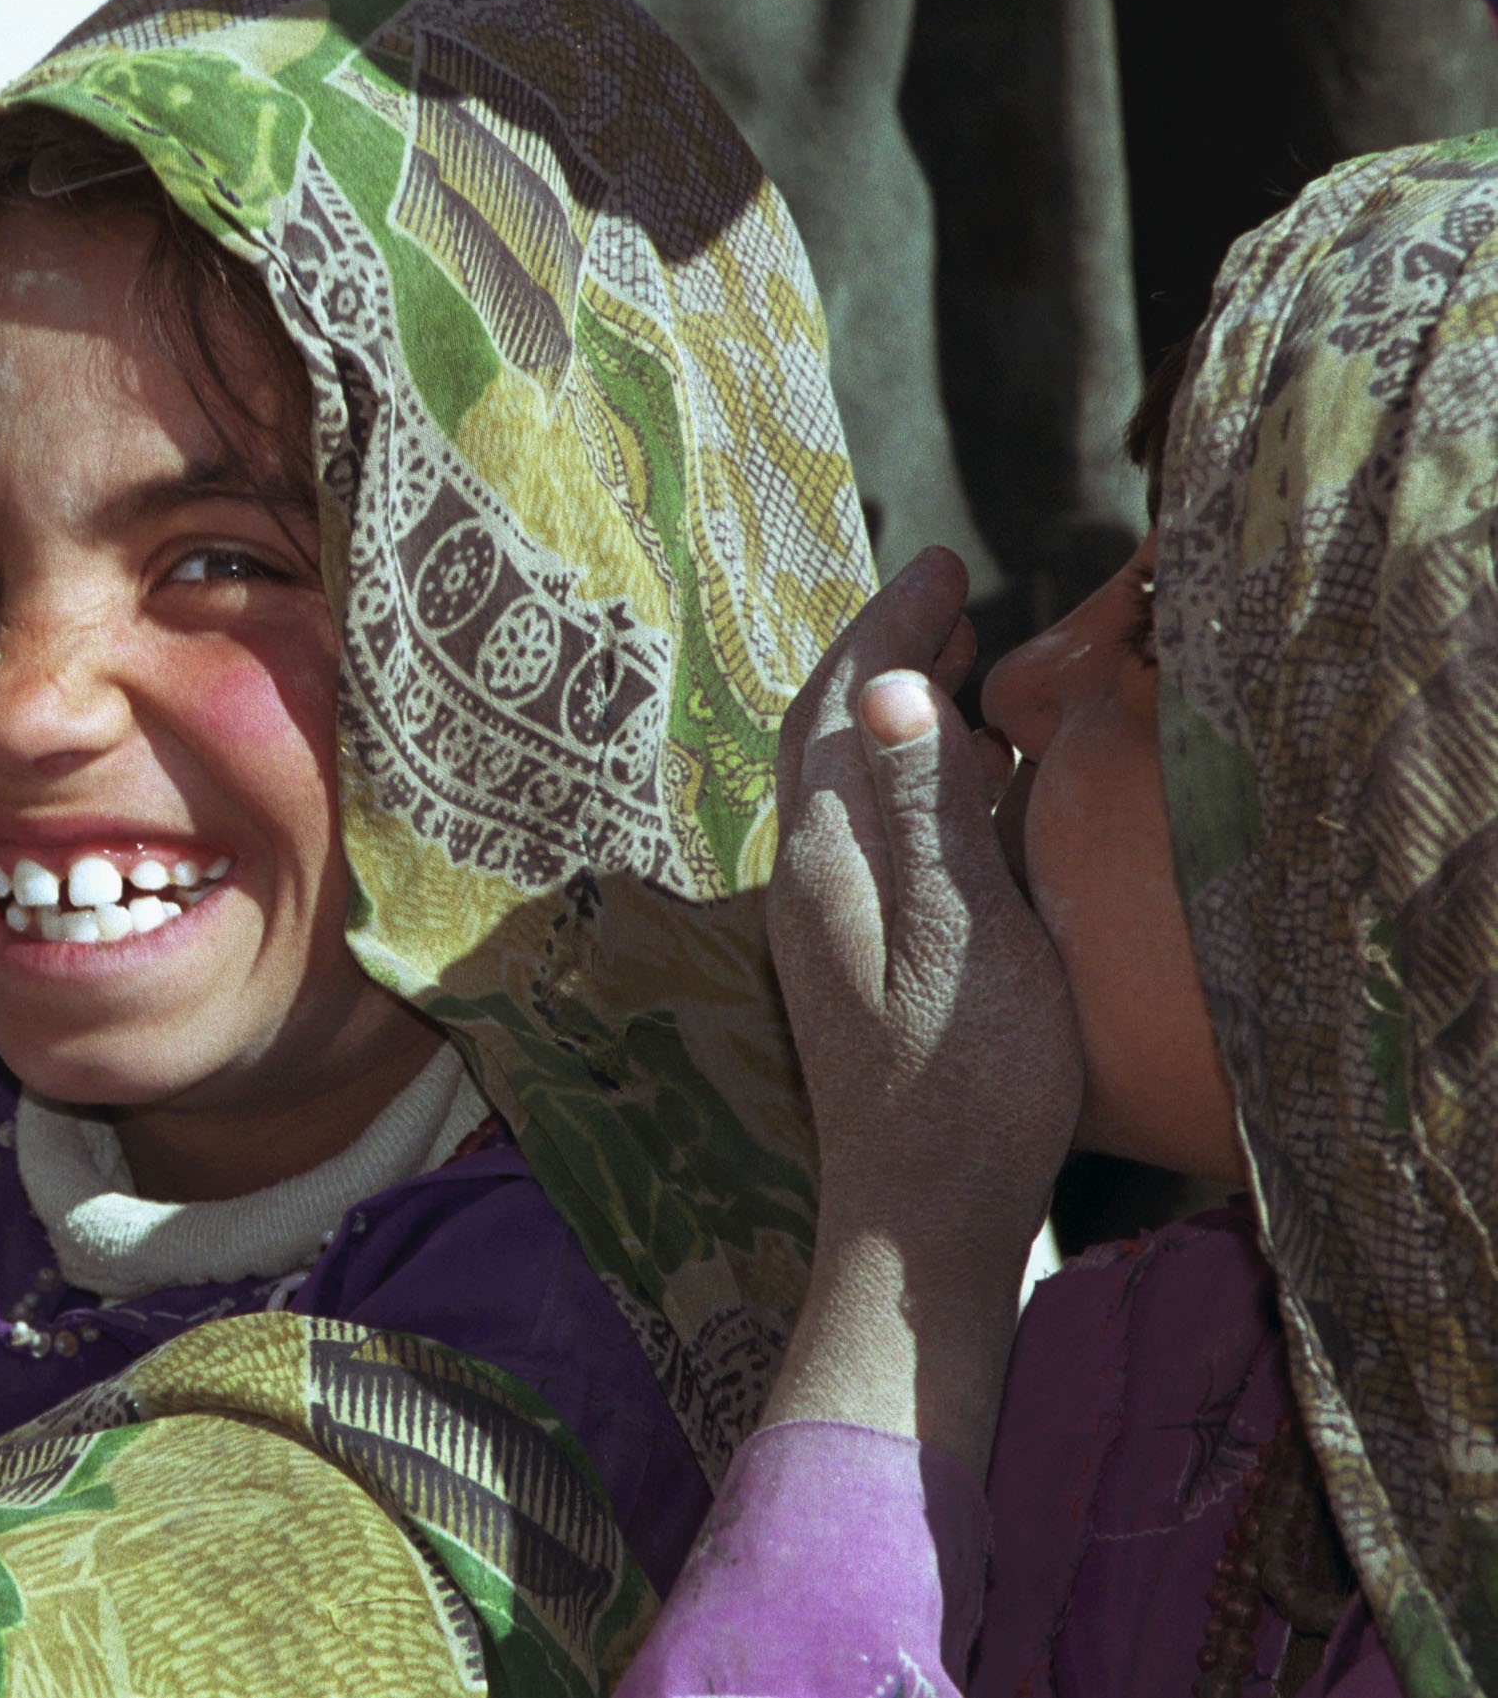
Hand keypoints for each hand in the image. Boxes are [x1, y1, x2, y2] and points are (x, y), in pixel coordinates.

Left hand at [759, 548, 1083, 1469]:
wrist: (920, 1214)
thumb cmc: (965, 1082)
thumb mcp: (967, 934)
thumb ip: (928, 810)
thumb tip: (896, 684)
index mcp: (829, 857)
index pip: (843, 702)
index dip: (888, 622)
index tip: (942, 559)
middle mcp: (808, 875)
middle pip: (830, 728)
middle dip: (884, 647)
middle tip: (951, 588)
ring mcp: (823, 916)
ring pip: (846, 775)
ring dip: (894, 704)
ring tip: (957, 656)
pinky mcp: (850, 954)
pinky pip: (868, 825)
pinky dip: (908, 772)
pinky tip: (957, 781)